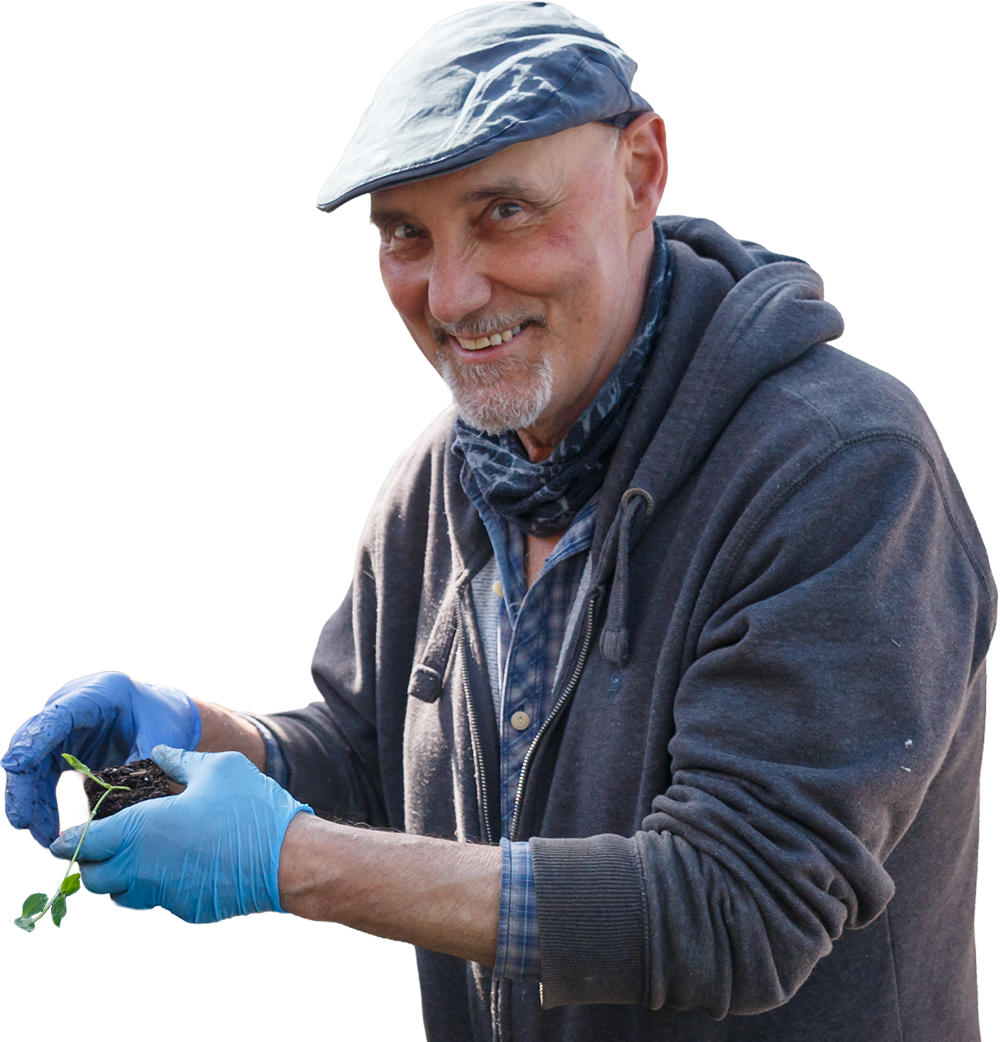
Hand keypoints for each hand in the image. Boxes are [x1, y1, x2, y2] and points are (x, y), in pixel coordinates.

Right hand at [1, 672, 200, 848]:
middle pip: (35, 744)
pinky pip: (44, 777)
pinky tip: (49, 829)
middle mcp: (71, 709)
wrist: (164, 712)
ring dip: (34, 802)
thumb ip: (141, 764)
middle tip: (24, 820)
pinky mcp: (62, 749)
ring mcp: (63, 729)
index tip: (15, 765)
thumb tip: (121, 805)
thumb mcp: (159, 736)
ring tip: (44, 837)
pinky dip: (44, 803)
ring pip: (34, 765)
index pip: (58, 715)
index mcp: (97, 695)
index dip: (35, 740)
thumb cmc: (162, 718)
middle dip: (25, 784)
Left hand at [49, 746, 313, 923]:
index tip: (59, 840)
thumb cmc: (249, 807)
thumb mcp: (217, 768)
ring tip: (133, 857)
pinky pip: (157, 899)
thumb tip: (159, 753)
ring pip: (121, 895)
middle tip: (96, 849)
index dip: (68, 842)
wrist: (286, 858)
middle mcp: (143, 867)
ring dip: (118, 879)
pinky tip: (178, 864)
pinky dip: (156, 885)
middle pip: (93, 878)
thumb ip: (180, 761)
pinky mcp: (185, 909)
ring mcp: (163, 893)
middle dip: (88, 865)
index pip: (84, 843)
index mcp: (141, 829)